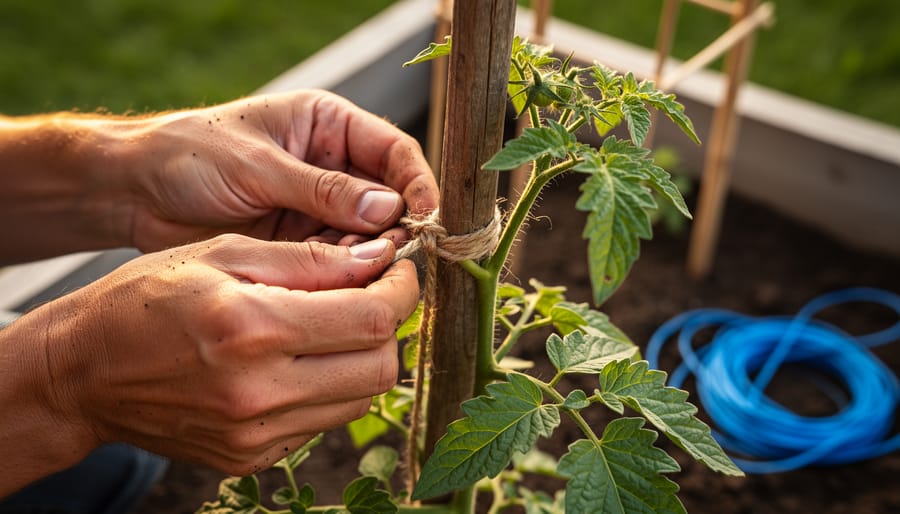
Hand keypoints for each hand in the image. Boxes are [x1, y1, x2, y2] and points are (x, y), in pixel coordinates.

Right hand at [5, 234, 413, 480]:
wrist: (84, 371)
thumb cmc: (146, 298)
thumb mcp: (224, 254)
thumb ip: (310, 259)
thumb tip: (380, 256)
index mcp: (254, 329)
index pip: (373, 318)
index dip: (402, 289)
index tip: (401, 268)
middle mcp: (260, 392)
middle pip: (381, 367)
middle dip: (392, 325)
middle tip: (376, 292)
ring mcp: (257, 434)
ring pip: (360, 399)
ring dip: (365, 357)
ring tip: (337, 323)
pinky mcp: (251, 457)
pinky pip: (323, 422)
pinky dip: (330, 387)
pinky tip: (302, 359)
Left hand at [124, 90, 438, 250]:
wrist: (134, 190)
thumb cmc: (190, 154)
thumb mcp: (257, 165)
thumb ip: (322, 189)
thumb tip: (388, 211)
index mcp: (328, 126)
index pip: (393, 152)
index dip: (416, 183)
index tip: (426, 217)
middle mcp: (333, 166)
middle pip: (389, 198)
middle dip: (396, 228)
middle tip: (394, 257)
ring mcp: (318, 207)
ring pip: (367, 235)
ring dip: (369, 256)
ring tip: (361, 274)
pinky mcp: (300, 242)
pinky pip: (337, 259)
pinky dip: (343, 274)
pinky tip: (338, 287)